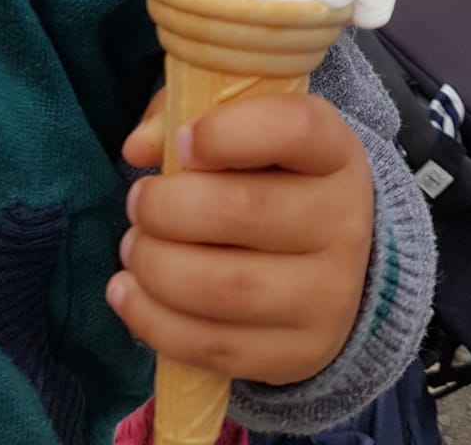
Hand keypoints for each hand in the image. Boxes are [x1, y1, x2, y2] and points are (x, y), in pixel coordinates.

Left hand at [111, 92, 373, 385]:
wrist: (330, 260)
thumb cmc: (269, 176)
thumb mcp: (241, 128)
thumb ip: (186, 116)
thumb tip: (138, 149)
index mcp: (334, 152)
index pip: (294, 130)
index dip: (226, 132)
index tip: (182, 142)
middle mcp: (343, 222)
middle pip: (243, 212)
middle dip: (165, 208)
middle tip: (138, 203)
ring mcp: (328, 295)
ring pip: (222, 287)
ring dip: (154, 266)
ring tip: (134, 248)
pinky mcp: (300, 353)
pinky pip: (213, 346)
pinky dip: (153, 320)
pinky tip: (127, 292)